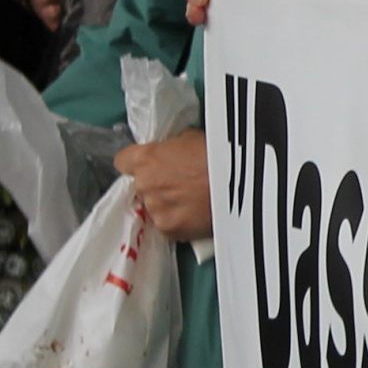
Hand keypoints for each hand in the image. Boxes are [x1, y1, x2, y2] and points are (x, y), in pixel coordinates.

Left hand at [117, 128, 214, 243]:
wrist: (245, 184)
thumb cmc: (220, 154)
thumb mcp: (191, 137)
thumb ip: (171, 148)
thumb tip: (170, 154)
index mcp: (146, 159)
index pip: (123, 161)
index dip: (137, 163)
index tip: (151, 166)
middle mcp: (145, 186)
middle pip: (141, 187)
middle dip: (156, 186)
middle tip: (179, 183)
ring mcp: (156, 210)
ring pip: (155, 208)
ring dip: (168, 205)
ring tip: (192, 201)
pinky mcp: (170, 230)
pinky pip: (169, 225)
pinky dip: (180, 221)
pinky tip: (197, 214)